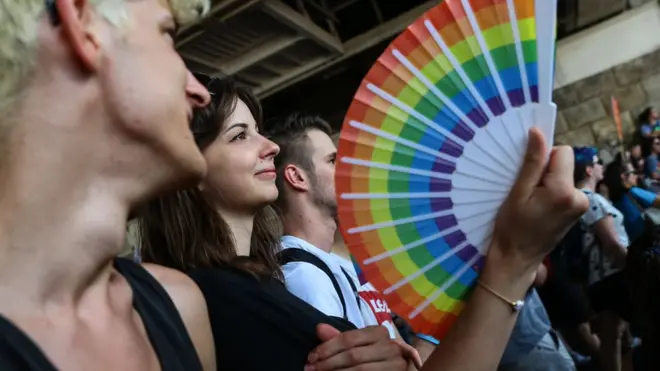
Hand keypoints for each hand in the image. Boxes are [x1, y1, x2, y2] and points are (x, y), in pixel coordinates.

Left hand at [306, 324, 411, 370]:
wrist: (395, 366)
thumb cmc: (373, 354)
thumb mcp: (357, 344)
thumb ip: (338, 338)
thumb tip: (319, 328)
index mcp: (379, 332)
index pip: (348, 338)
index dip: (327, 348)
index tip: (311, 357)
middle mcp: (390, 347)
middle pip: (353, 356)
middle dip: (328, 363)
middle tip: (311, 369)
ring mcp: (394, 364)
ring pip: (359, 370)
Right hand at [490, 128, 587, 276]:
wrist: (516, 258)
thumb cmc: (512, 227)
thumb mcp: (518, 192)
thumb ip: (533, 161)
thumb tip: (538, 132)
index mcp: (565, 191)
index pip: (563, 152)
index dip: (543, 157)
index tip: (528, 175)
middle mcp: (580, 197)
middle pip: (564, 164)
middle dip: (545, 171)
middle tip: (527, 192)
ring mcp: (581, 206)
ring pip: (563, 176)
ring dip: (547, 182)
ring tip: (531, 202)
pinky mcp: (578, 211)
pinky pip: (565, 188)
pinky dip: (552, 192)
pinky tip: (538, 207)